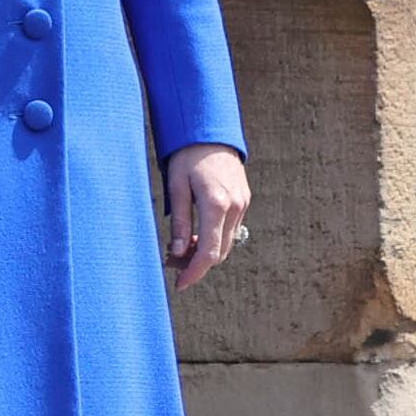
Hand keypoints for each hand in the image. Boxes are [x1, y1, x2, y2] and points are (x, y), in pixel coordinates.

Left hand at [163, 143, 248, 292]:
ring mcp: (243, 203)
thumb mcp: (175, 187)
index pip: (209, 252)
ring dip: (206, 252)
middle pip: (220, 253)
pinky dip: (215, 238)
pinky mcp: (244, 200)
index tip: (179, 284)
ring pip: (227, 243)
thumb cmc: (187, 156)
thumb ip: (180, 222)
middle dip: (196, 264)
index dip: (194, 273)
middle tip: (171, 262)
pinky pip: (231, 229)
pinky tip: (196, 234)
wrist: (210, 131)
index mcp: (216, 204)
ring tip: (181, 248)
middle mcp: (235, 206)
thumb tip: (178, 252)